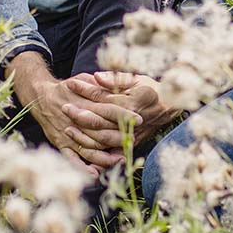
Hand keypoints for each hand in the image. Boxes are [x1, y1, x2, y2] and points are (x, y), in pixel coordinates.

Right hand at [32, 75, 129, 174]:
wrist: (40, 97)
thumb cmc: (67, 88)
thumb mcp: (82, 79)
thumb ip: (99, 83)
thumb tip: (116, 84)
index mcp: (84, 102)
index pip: (108, 110)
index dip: (124, 115)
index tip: (139, 119)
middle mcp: (76, 120)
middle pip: (101, 132)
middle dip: (119, 138)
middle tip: (133, 142)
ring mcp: (68, 133)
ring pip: (89, 148)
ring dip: (105, 156)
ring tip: (121, 158)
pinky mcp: (60, 143)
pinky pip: (71, 158)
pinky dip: (82, 167)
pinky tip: (95, 174)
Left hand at [61, 72, 175, 162]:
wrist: (169, 107)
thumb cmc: (151, 89)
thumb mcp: (137, 78)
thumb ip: (116, 79)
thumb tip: (96, 77)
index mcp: (132, 103)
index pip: (103, 98)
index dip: (85, 90)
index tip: (70, 84)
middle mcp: (131, 122)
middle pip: (100, 121)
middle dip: (79, 114)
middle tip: (64, 107)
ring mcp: (131, 136)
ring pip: (103, 140)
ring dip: (83, 135)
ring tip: (67, 128)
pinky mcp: (130, 145)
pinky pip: (110, 154)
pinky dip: (95, 154)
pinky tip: (81, 149)